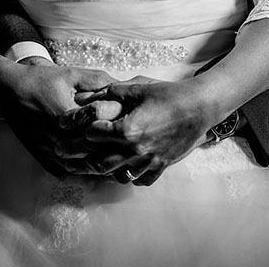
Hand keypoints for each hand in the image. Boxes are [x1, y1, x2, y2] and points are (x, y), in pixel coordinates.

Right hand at [0, 57, 123, 177]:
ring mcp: (49, 149)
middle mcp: (59, 136)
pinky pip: (63, 169)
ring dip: (96, 168)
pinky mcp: (41, 155)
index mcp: (70, 116)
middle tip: (129, 158)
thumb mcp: (72, 74)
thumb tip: (122, 86)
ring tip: (114, 168)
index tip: (131, 138)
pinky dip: (78, 170)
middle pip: (91, 154)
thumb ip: (98, 81)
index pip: (100, 133)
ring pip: (78, 167)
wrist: (9, 90)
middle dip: (111, 156)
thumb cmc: (41, 80)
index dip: (118, 137)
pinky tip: (90, 168)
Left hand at [57, 77, 218, 185]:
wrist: (199, 107)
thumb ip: (110, 91)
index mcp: (127, 130)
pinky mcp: (161, 165)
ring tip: (95, 162)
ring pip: (118, 175)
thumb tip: (88, 94)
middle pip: (99, 162)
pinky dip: (131, 176)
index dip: (81, 130)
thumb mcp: (138, 87)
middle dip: (82, 156)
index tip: (71, 128)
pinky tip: (126, 168)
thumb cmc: (169, 94)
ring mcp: (149, 160)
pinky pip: (141, 180)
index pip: (93, 135)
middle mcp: (136, 150)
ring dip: (105, 169)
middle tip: (68, 152)